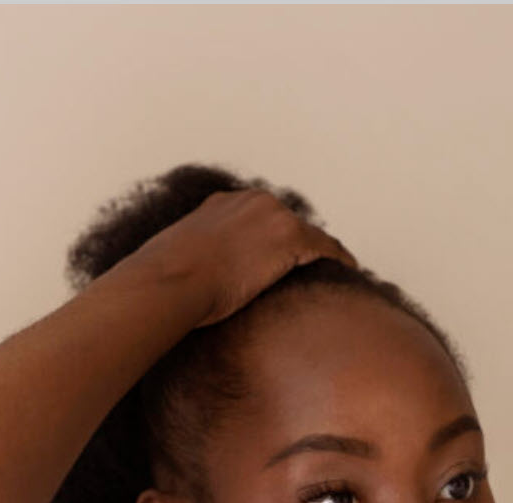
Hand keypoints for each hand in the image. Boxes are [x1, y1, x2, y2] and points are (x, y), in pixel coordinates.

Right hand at [129, 188, 359, 327]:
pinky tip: (348, 271)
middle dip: (301, 245)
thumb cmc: (164, 282)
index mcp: (221, 205)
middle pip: (289, 223)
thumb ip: (191, 267)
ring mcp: (272, 216)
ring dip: (321, 254)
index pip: (261, 218)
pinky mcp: (289, 237)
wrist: (169, 280)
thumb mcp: (174, 264)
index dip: (274, 240)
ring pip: (309, 235)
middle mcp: (250, 202)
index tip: (283, 259)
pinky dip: (338, 259)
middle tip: (314, 268)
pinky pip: (325, 248)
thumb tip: (181, 290)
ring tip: (333, 272)